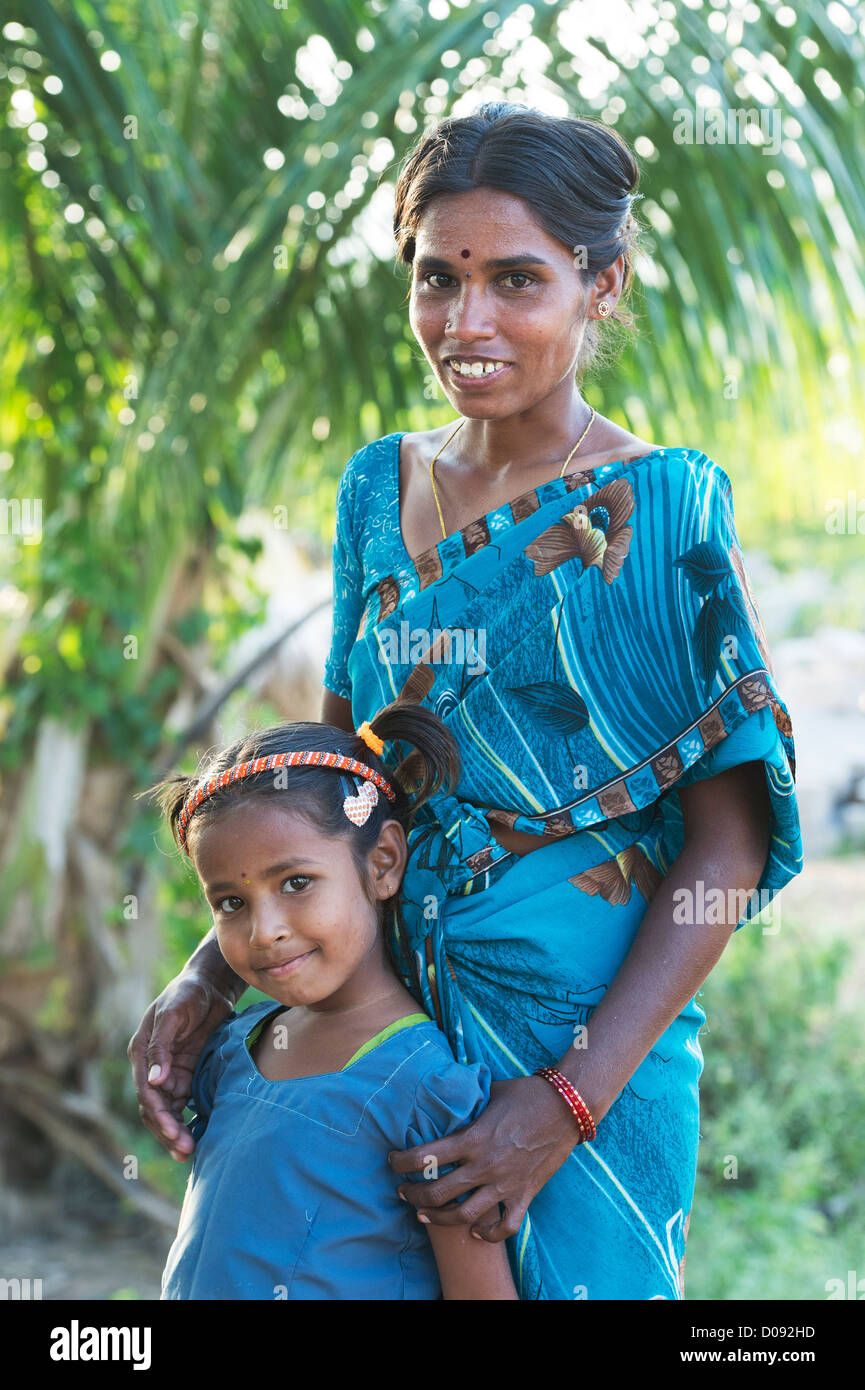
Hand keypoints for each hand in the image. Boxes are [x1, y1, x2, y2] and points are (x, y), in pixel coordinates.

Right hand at [128, 972, 235, 1160]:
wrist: (210, 983)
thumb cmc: (188, 993)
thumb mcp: (172, 1014)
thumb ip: (161, 1047)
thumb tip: (154, 1081)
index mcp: (141, 1052)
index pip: (146, 1092)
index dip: (158, 1114)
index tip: (173, 1131)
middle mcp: (151, 1066)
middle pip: (154, 1108)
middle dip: (167, 1131)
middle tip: (185, 1150)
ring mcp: (170, 1072)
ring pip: (168, 1110)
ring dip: (176, 1132)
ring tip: (190, 1151)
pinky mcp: (187, 1073)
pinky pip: (185, 1103)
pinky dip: (190, 1120)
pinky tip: (200, 1136)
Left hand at [389, 1075, 578, 1240]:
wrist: (566, 1107)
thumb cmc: (525, 1093)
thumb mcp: (489, 1091)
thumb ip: (466, 1101)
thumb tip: (444, 1092)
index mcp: (473, 1138)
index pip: (425, 1156)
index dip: (401, 1161)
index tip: (392, 1160)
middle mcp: (485, 1165)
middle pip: (438, 1192)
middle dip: (412, 1193)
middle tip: (402, 1190)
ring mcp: (505, 1184)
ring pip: (463, 1216)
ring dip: (438, 1217)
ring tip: (424, 1213)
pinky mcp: (525, 1195)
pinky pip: (504, 1227)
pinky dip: (487, 1234)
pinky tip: (475, 1230)